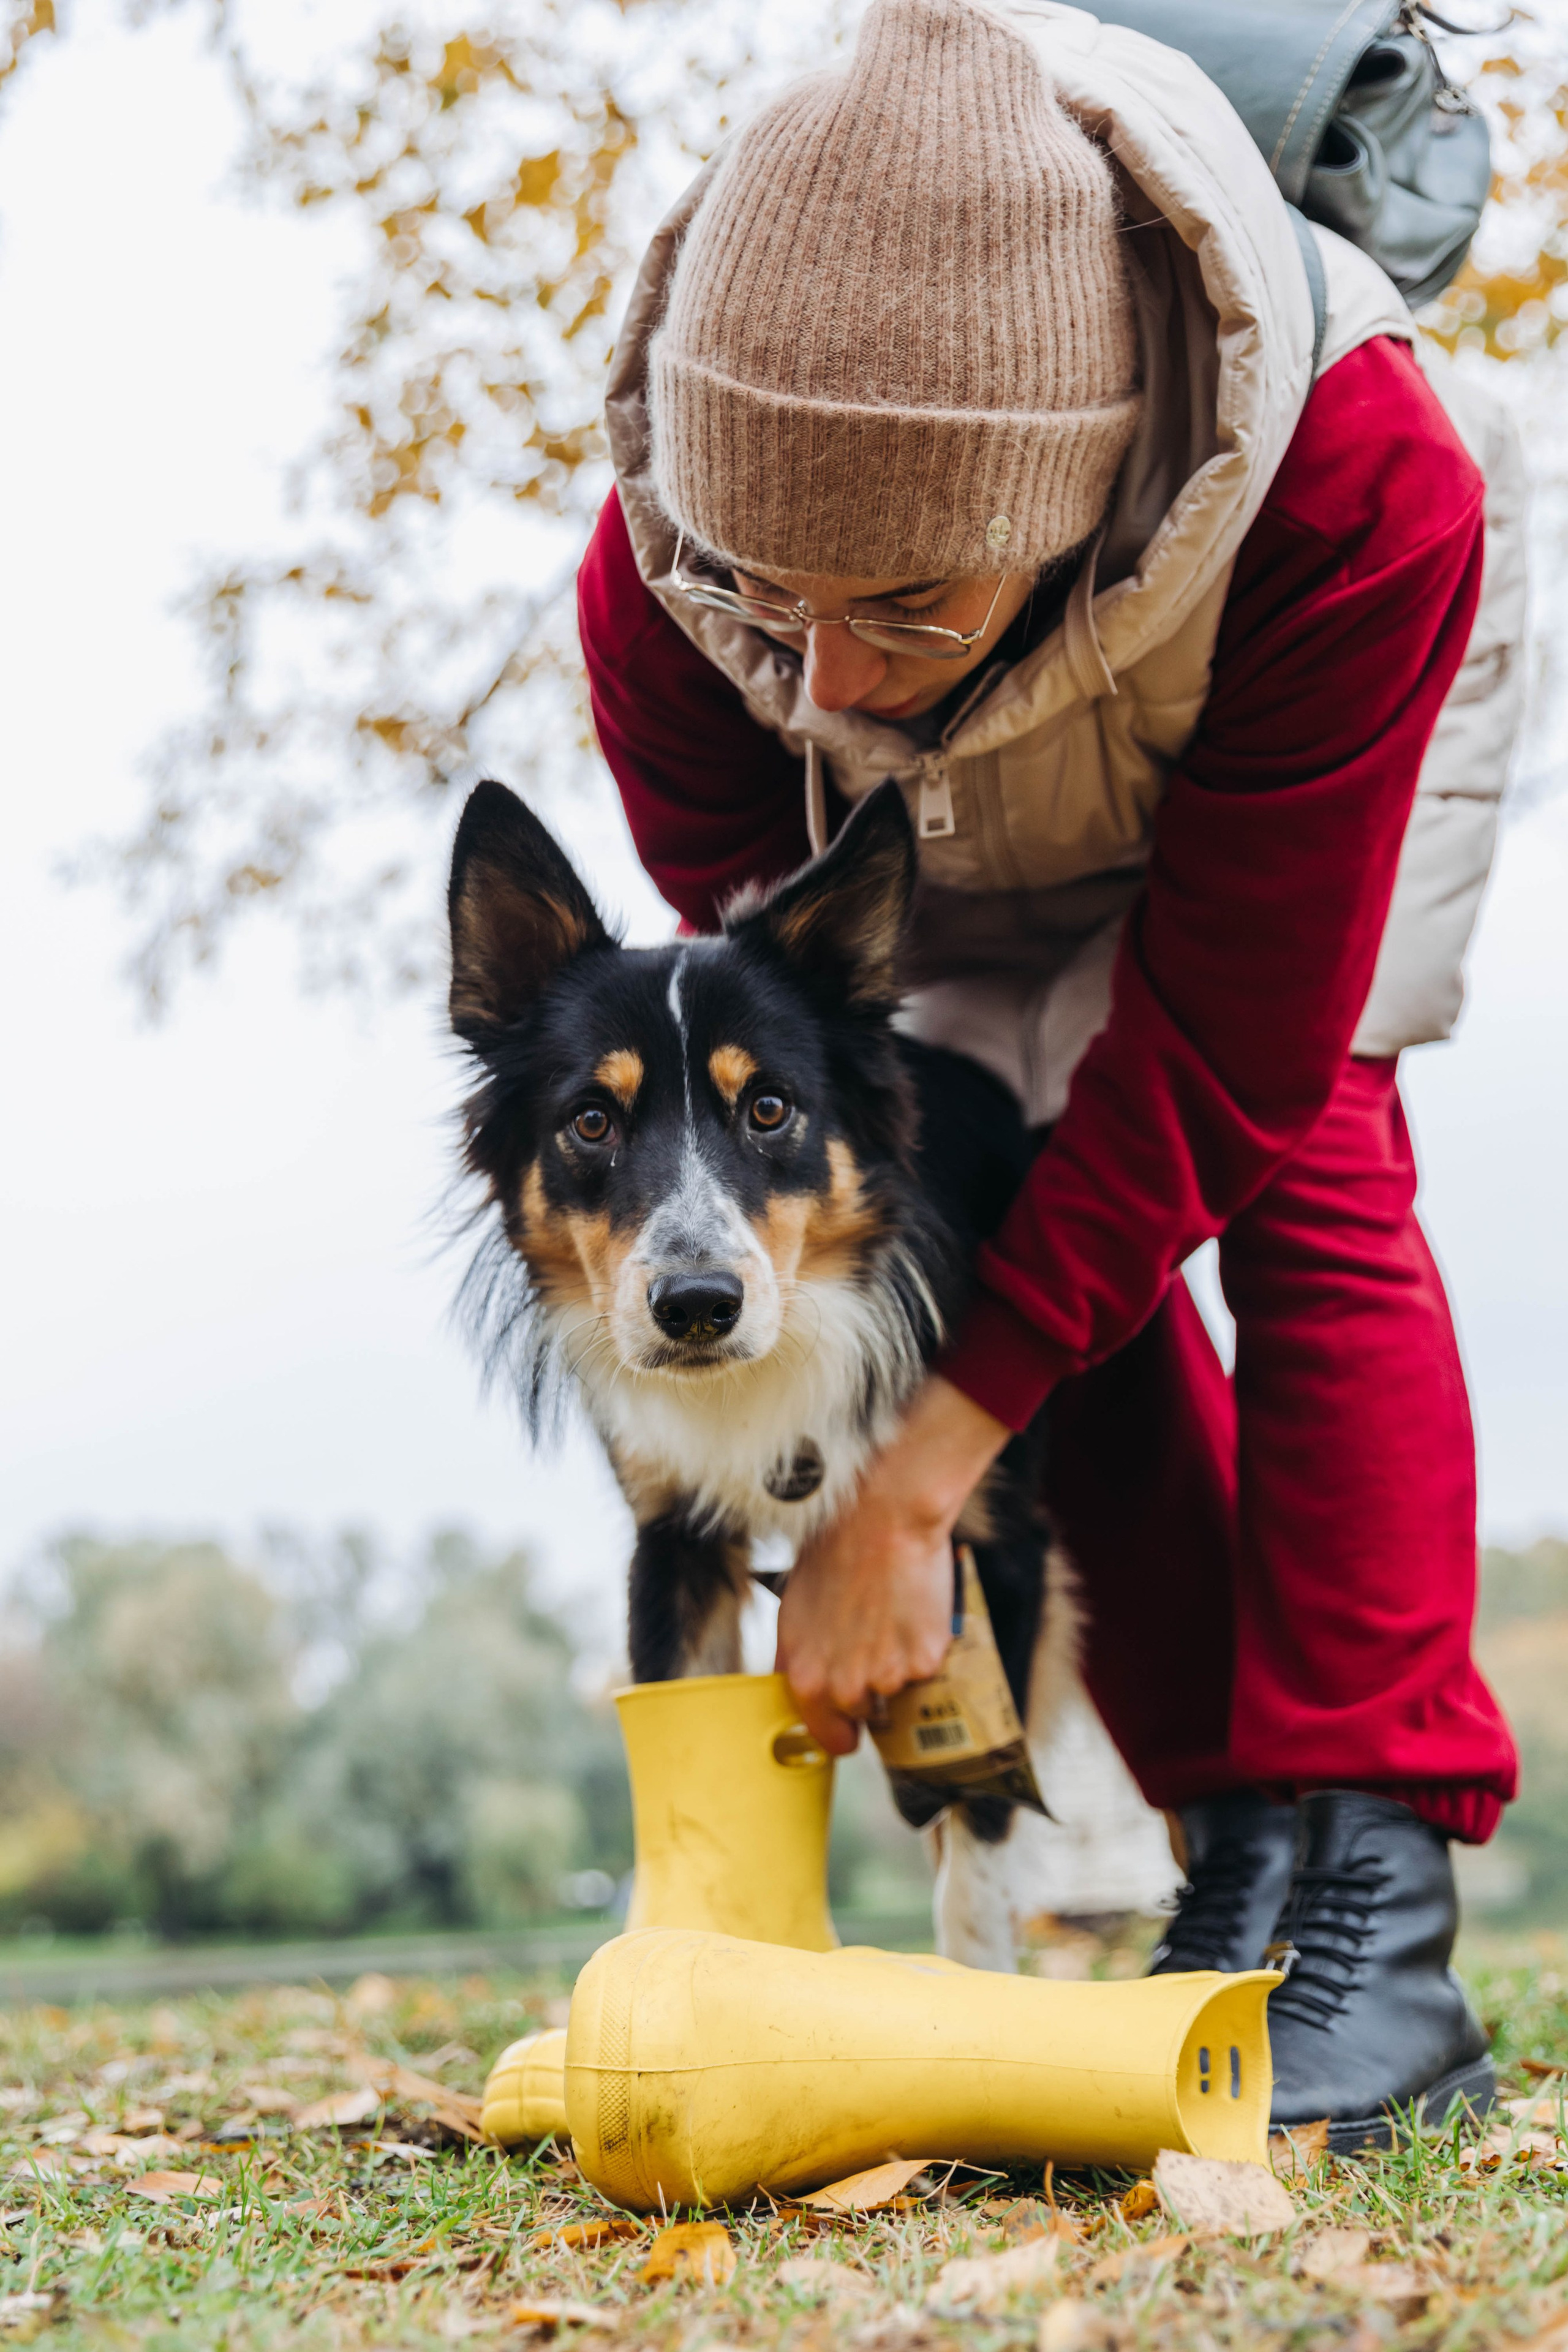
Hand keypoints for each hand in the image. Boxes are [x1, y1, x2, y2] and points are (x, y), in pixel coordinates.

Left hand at [775, 1375, 1009, 1754]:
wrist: (883, 1517)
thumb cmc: (835, 1552)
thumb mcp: (794, 1609)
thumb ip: (796, 1657)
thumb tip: (800, 1687)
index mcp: (804, 1677)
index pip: (825, 1738)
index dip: (840, 1729)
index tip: (851, 1723)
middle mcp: (843, 1687)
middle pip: (865, 1717)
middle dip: (871, 1691)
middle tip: (874, 1646)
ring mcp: (886, 1678)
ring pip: (899, 1694)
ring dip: (899, 1669)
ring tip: (892, 1621)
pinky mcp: (924, 1662)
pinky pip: (928, 1670)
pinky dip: (926, 1649)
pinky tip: (912, 1612)